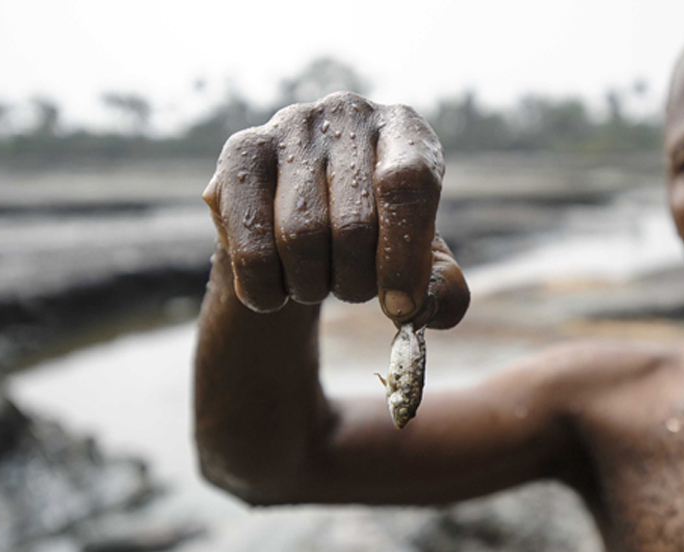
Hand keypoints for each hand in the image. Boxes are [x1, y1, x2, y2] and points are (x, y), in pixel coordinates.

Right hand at [202, 92, 468, 328]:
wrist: (298, 220)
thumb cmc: (373, 237)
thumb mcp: (420, 263)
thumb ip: (444, 290)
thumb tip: (421, 307)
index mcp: (405, 130)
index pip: (408, 184)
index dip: (404, 256)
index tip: (402, 307)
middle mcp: (347, 113)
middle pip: (353, 224)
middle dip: (357, 281)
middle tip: (354, 289)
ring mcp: (289, 126)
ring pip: (299, 236)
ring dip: (312, 286)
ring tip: (317, 280)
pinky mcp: (239, 152)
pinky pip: (250, 246)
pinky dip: (266, 290)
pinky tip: (276, 289)